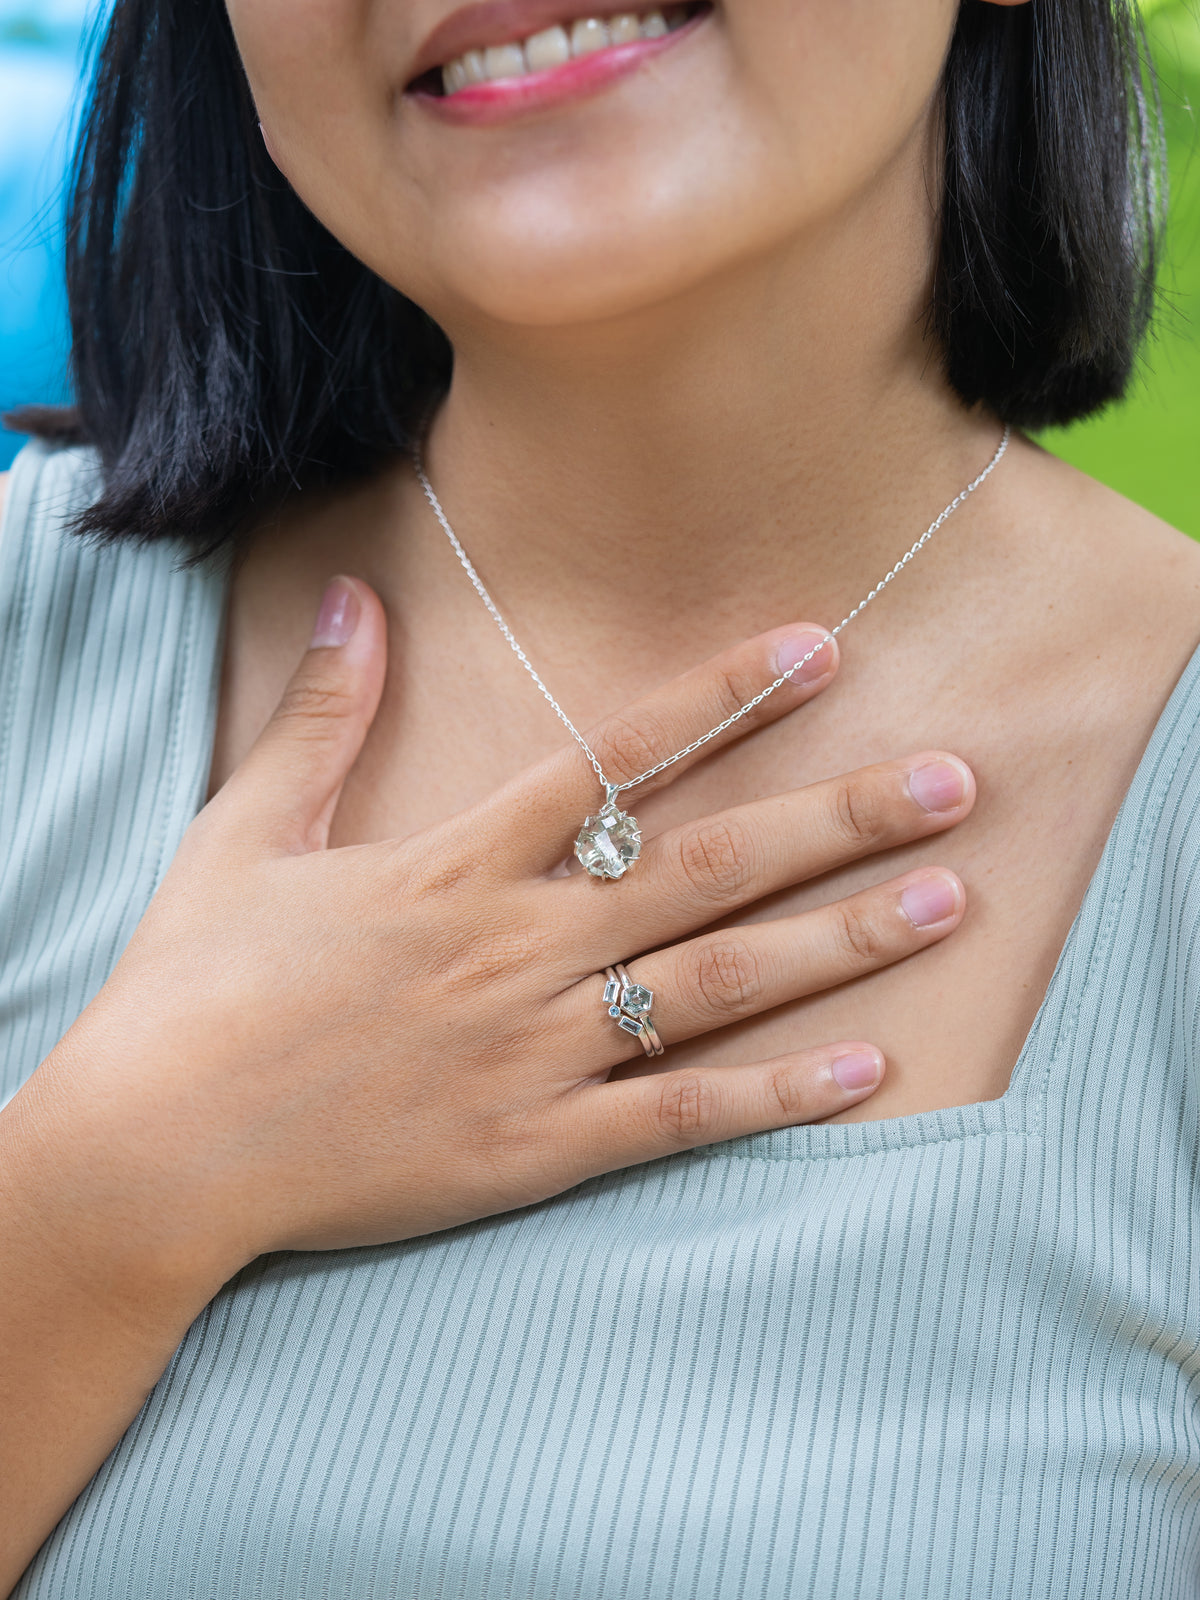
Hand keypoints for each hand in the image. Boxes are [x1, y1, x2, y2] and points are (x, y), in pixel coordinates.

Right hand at [22, 576, 971, 1276]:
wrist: (152, 1151)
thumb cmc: (193, 989)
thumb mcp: (246, 833)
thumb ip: (321, 716)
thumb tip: (358, 595)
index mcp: (451, 862)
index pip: (611, 758)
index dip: (720, 696)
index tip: (818, 649)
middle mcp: (513, 945)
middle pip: (705, 865)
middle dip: (834, 816)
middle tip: (954, 778)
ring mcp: (531, 1051)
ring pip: (714, 982)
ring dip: (836, 939)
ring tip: (942, 899)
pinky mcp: (531, 1147)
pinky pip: (675, 1117)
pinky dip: (773, 1094)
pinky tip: (865, 1067)